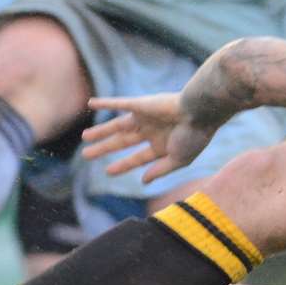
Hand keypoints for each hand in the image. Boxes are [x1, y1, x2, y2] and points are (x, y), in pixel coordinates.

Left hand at [82, 93, 218, 183]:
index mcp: (163, 145)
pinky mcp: (141, 104)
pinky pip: (119, 103)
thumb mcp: (179, 159)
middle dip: (105, 148)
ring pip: (117, 125)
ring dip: (101, 131)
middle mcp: (152, 131)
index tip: (107, 171)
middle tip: (86, 155)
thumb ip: (161, 170)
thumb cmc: (195, 137)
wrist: (201, 112)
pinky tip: (90, 104)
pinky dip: (105, 103)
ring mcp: (146, 117)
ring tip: (84, 137)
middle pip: (123, 142)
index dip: (123, 165)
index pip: (138, 158)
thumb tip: (144, 181)